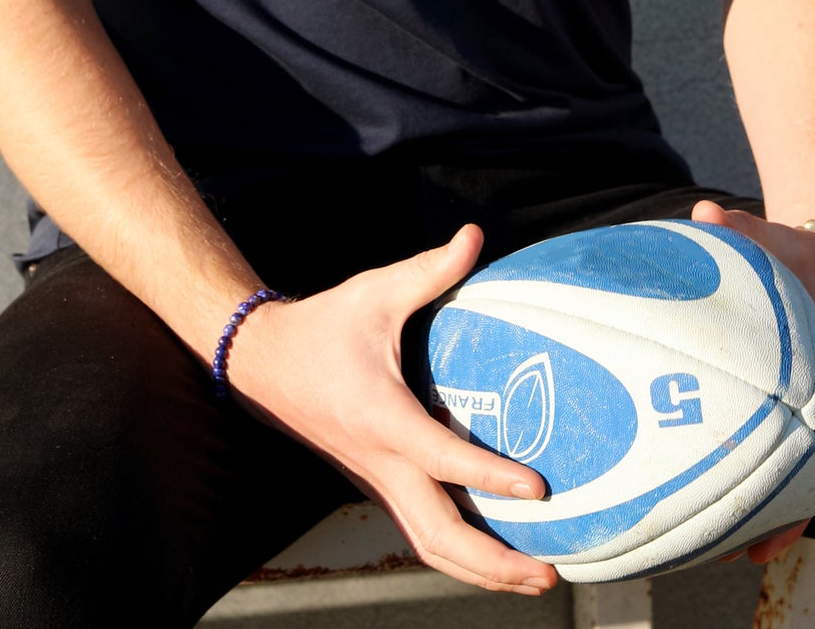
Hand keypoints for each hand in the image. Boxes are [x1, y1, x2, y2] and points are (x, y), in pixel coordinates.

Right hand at [223, 225, 558, 596]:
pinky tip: (495, 556)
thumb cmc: (323, 325)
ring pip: (428, 546)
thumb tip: (475, 236)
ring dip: (481, 571)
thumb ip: (429, 271)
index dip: (490, 475)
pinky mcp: (376, 485)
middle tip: (551, 573)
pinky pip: (420, 533)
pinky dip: (458, 555)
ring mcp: (375, 481)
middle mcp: (379, 462)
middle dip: (494, 563)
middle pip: (438, 534)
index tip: (538, 488)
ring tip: (535, 578)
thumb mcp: (376, 291)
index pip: (442, 457)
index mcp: (381, 415)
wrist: (263, 363)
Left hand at [690, 200, 814, 565]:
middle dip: (793, 507)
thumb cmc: (787, 250)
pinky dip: (770, 483)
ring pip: (800, 464)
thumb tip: (706, 213)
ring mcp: (803, 397)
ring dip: (780, 508)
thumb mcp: (761, 236)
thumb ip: (735, 228)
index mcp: (814, 359)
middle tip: (762, 551)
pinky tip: (745, 520)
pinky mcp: (785, 399)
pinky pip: (782, 449)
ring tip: (748, 554)